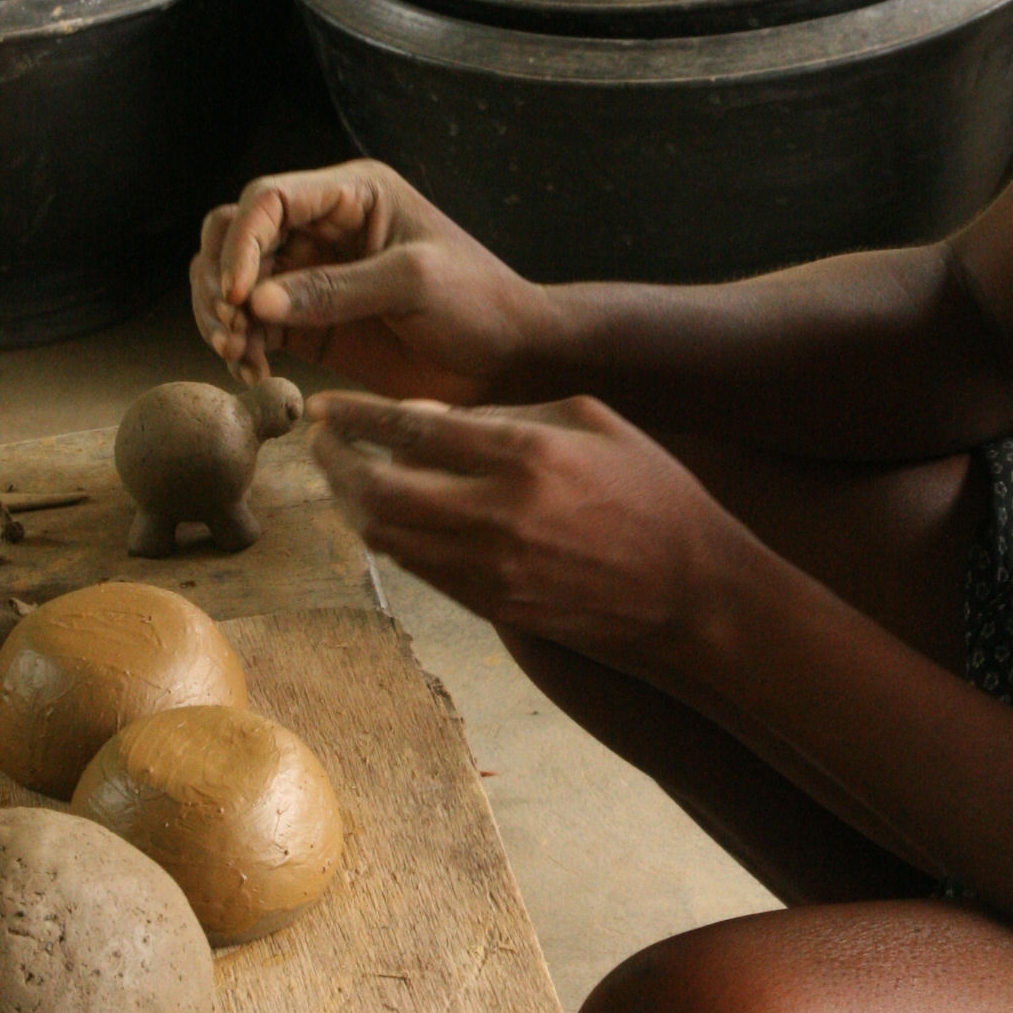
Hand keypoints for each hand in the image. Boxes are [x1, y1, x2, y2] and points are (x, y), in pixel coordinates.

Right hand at [191, 162, 536, 403]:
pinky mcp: (309, 323)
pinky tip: (253, 374)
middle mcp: (324, 227)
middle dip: (219, 278)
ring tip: (239, 356)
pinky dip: (240, 347)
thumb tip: (255, 300)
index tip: (238, 295)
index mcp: (353, 194)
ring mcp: (312, 275)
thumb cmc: (479, 303)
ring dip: (222, 316)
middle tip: (231, 329)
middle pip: (234, 234)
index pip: (268, 199)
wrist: (510, 357)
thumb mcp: (415, 284)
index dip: (241, 241)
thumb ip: (338, 289)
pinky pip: (252, 325)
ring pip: (233, 280)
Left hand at [308, 391, 742, 676]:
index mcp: (527, 453)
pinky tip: (385, 516)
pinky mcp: (492, 605)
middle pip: (379, 487)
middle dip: (336, 463)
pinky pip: (415, 568)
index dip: (356, 416)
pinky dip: (387, 538)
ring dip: (351, 505)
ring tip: (343, 479)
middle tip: (321, 443)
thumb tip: (426, 419)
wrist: (691, 589)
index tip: (327, 407)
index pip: (411, 429)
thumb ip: (508, 413)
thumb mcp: (593, 422)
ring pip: (386, 535)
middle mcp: (499, 513)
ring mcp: (492, 567)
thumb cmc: (650, 491)